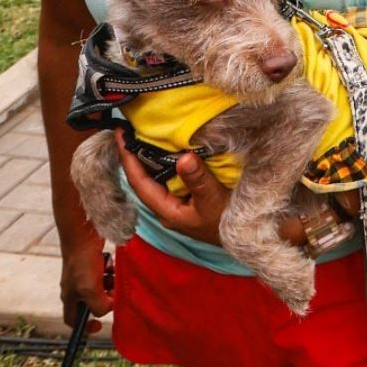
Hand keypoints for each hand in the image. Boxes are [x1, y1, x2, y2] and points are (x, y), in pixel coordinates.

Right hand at [59, 229, 112, 331]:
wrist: (83, 232)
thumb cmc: (82, 259)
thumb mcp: (89, 288)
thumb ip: (98, 304)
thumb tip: (109, 307)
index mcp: (70, 296)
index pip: (73, 319)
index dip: (84, 326)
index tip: (98, 325)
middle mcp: (75, 287)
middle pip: (92, 303)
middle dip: (105, 300)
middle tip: (113, 294)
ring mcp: (84, 274)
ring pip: (102, 288)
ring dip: (111, 284)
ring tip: (113, 276)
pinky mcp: (93, 263)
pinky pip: (107, 273)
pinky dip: (112, 271)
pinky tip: (113, 265)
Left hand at [115, 131, 229, 246]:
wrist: (246, 237)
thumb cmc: (227, 222)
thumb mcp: (213, 199)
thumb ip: (198, 179)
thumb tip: (183, 157)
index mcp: (166, 210)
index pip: (139, 182)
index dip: (127, 158)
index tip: (119, 135)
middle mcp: (166, 207)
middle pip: (142, 179)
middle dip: (134, 154)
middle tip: (127, 129)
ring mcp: (176, 204)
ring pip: (155, 178)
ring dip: (148, 157)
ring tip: (142, 134)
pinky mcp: (186, 199)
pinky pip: (169, 177)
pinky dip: (165, 161)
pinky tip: (167, 149)